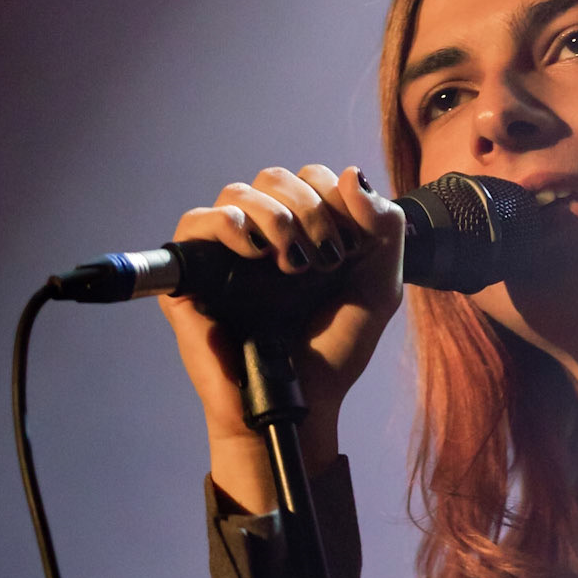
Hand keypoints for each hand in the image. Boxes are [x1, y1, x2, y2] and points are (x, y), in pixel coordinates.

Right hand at [159, 163, 403, 510]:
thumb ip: (384, 228)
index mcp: (307, 232)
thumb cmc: (333, 353)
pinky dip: (225, 223)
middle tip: (324, 258)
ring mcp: (228, 253)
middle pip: (276, 178)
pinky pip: (195, 221)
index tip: (348, 247)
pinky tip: (252, 251)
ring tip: (290, 262)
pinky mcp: (194, 275)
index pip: (314, 178)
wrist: (301, 403)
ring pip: (238, 191)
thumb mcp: (379, 288)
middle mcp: (266, 236)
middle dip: (309, 207)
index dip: (334, 197)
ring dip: (274, 216)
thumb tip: (351, 174)